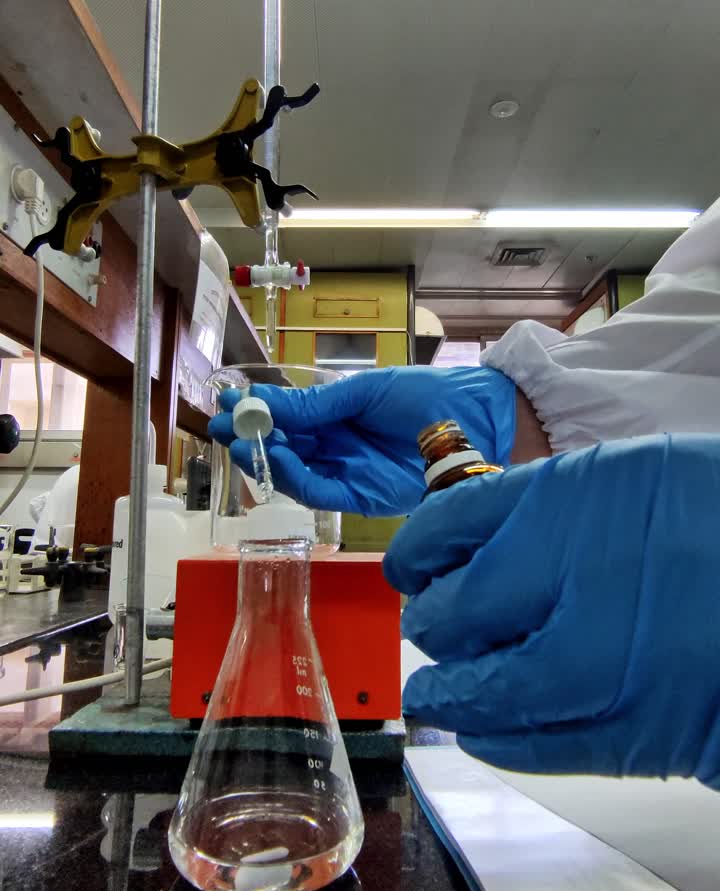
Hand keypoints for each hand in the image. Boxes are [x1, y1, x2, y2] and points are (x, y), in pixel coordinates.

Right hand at [207, 366, 515, 516]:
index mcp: (340, 413)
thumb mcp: (366, 392)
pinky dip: (296, 479)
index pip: (289, 415)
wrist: (479, 423)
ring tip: (242, 443)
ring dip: (267, 459)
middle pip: (285, 445)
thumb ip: (317, 405)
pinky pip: (320, 492)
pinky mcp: (361, 498)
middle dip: (251, 437)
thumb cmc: (429, 396)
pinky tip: (280, 459)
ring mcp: (349, 471)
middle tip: (218, 427)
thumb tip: (267, 403)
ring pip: (296, 471)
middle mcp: (339, 444)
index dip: (257, 411)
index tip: (226, 401)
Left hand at [385, 435, 719, 786]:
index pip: (444, 529)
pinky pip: (531, 747)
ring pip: (481, 692)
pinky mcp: (634, 732)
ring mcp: (600, 662)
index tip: (413, 567)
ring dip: (452, 692)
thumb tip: (470, 552)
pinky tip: (487, 730)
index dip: (416, 554)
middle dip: (435, 623)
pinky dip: (496, 739)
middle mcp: (571, 577)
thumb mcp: (628, 479)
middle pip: (451, 613)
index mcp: (570, 498)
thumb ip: (546, 510)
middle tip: (436, 626)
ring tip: (442, 691)